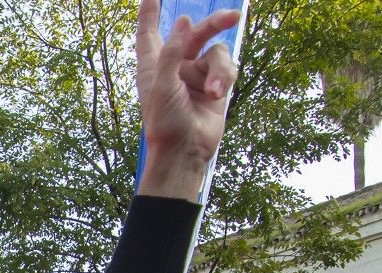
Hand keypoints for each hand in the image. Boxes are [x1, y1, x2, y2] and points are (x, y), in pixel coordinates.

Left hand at [134, 0, 240, 200]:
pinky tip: (217, 95)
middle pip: (196, 32)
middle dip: (215, 23)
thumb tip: (184, 21)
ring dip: (220, 70)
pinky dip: (225, 78)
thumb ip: (172, 53)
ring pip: (217, 52)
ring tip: (214, 91)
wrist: (185, 151)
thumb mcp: (162, 86)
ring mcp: (196, 75)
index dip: (150, 13)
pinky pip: (227, 68)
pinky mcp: (215, 85)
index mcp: (153, 66)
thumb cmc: (165, 123)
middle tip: (232, 17)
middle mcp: (175, 66)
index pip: (149, 32)